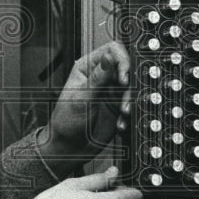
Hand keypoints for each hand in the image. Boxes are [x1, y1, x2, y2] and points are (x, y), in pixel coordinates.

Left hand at [38, 41, 131, 164]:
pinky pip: (132, 103)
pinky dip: (129, 113)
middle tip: (126, 97)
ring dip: (131, 100)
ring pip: (132, 86)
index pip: (112, 50)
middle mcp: (101, 77)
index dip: (123, 61)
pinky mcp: (118, 106)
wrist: (69, 148)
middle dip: (130, 83)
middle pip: (126, 67)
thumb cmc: (65, 122)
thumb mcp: (81, 99)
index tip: (124, 78)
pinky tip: (120, 122)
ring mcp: (111, 91)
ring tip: (122, 113)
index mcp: (87, 67)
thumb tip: (108, 57)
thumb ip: (97, 78)